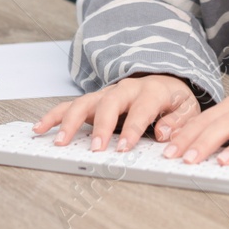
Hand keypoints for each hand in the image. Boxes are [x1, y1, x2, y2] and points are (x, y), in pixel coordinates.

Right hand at [33, 74, 200, 152]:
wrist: (166, 80)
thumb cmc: (174, 100)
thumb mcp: (188, 109)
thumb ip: (178, 122)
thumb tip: (164, 133)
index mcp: (152, 91)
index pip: (141, 109)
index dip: (132, 128)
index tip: (123, 148)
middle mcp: (126, 89)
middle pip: (109, 103)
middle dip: (100, 127)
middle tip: (95, 148)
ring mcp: (107, 93)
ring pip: (85, 102)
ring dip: (70, 121)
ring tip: (59, 141)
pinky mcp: (95, 100)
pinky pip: (71, 105)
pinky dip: (55, 115)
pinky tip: (41, 128)